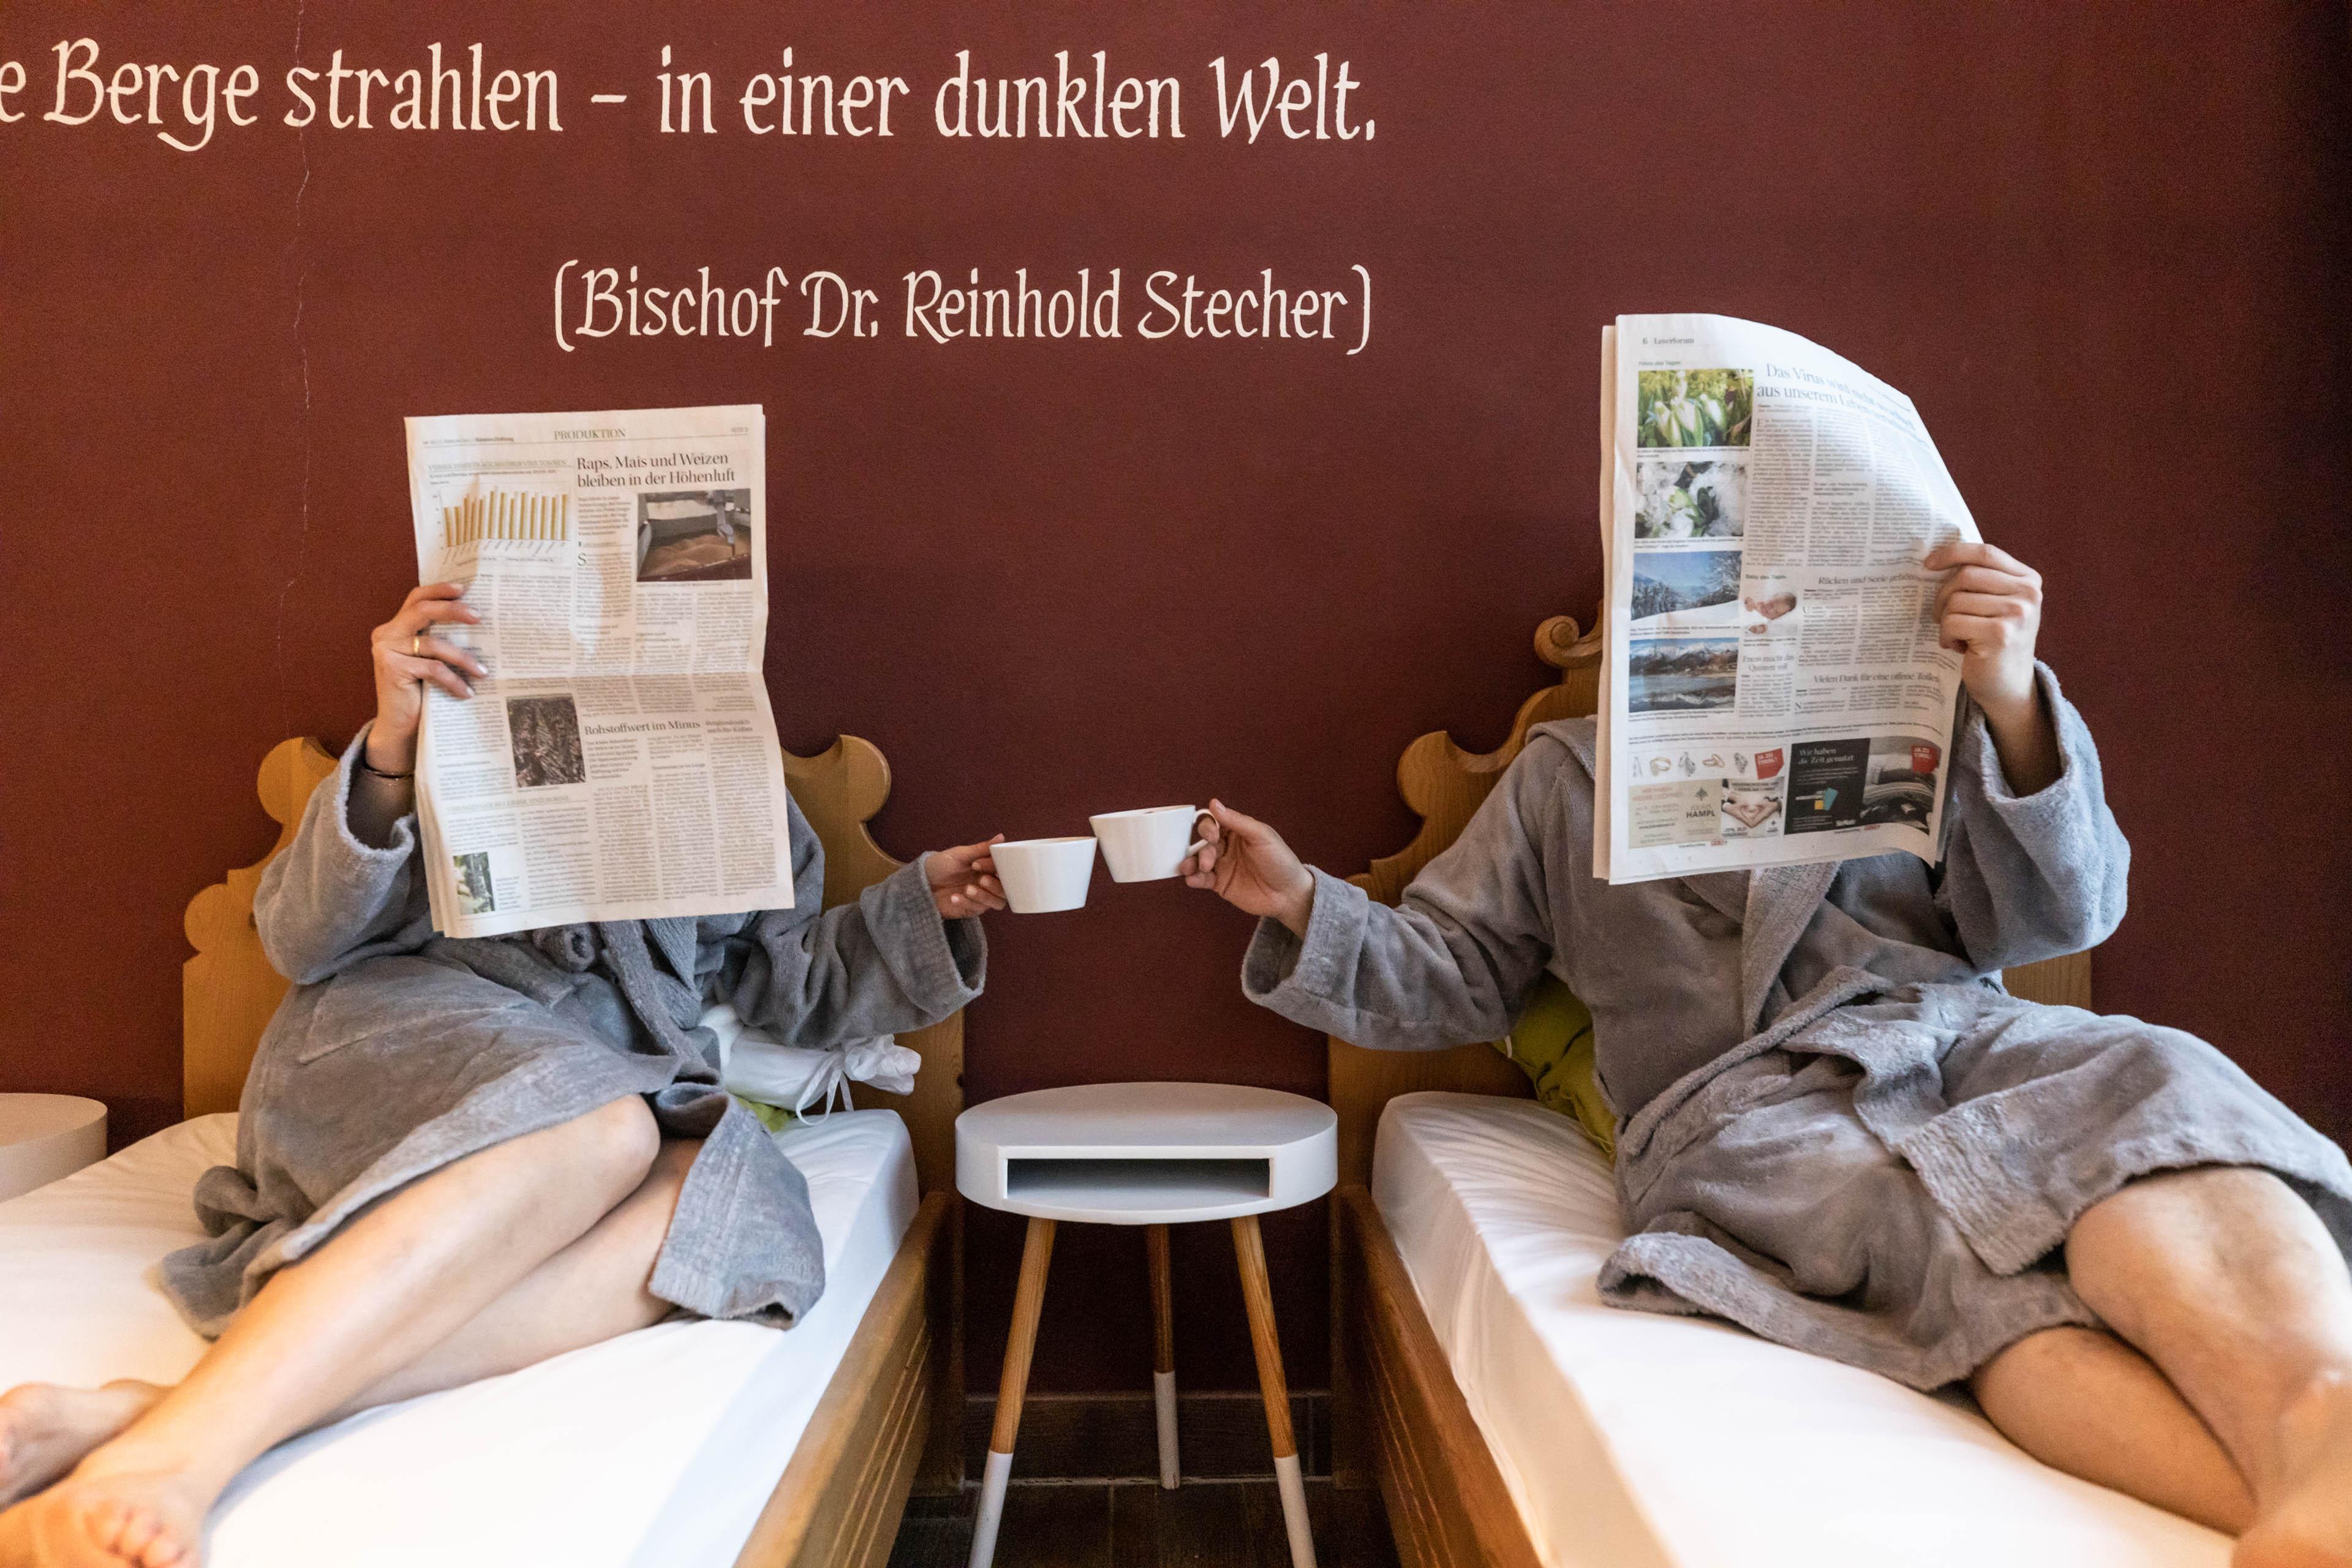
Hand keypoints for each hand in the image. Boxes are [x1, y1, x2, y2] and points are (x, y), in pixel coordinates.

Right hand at [367, 583, 484, 773]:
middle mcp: (386, 633)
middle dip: (453, 610)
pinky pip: (433, 669)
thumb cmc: (419, 691)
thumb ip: (438, 639)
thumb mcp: (429, 659)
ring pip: (433, 643)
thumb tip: (477, 622)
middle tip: (479, 617)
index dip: (438, 590)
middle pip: (422, 610)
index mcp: (395, 626)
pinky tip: (466, 692)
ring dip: (463, 658)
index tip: (463, 588)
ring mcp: (386, 650)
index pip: (416, 598)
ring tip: (483, 671)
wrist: (399, 724)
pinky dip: (453, 680)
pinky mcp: (392, 669)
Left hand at [926, 837, 1005, 917]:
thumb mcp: (960, 854)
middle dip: (995, 886)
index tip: (977, 863)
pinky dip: (967, 903)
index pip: (1004, 869)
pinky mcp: (972, 910)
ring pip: (997, 903)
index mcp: (989, 868)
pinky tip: (954, 897)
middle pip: (1006, 889)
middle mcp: (989, 883)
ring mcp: (982, 898)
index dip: (995, 868)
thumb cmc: (941, 865)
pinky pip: (978, 910)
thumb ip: (981, 849)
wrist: (922, 883)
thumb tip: (1001, 837)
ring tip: (967, 889)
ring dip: (984, 896)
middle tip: (981, 879)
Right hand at [1181, 800, 1315, 935]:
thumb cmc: (1280, 860)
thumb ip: (1237, 821)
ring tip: (1188, 869)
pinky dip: (1194, 879)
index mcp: (1236, 831)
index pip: (1213, 823)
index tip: (1212, 836)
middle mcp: (1227, 846)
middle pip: (1202, 842)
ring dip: (1190, 863)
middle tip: (1209, 862)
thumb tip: (1213, 803)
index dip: (1207, 827)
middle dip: (1202, 850)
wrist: (1289, 894)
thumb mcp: (1262, 836)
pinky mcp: (1220, 884)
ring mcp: (1222, 866)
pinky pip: (1201, 879)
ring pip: (1198, 860)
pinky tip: (1194, 880)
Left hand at [1927, 540, 2042, 724]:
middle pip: (1965, 575)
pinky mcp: (2000, 634)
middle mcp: (2028, 593)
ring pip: (1955, 600)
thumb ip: (1982, 580)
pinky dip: (1946, 636)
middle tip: (1941, 616)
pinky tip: (1959, 647)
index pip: (1985, 553)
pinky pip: (1952, 622)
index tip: (1928, 563)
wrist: (2008, 686)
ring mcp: (2016, 613)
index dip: (1953, 553)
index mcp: (2028, 580)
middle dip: (1943, 595)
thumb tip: (1937, 560)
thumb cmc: (1995, 642)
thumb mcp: (1997, 605)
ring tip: (1957, 635)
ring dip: (1945, 620)